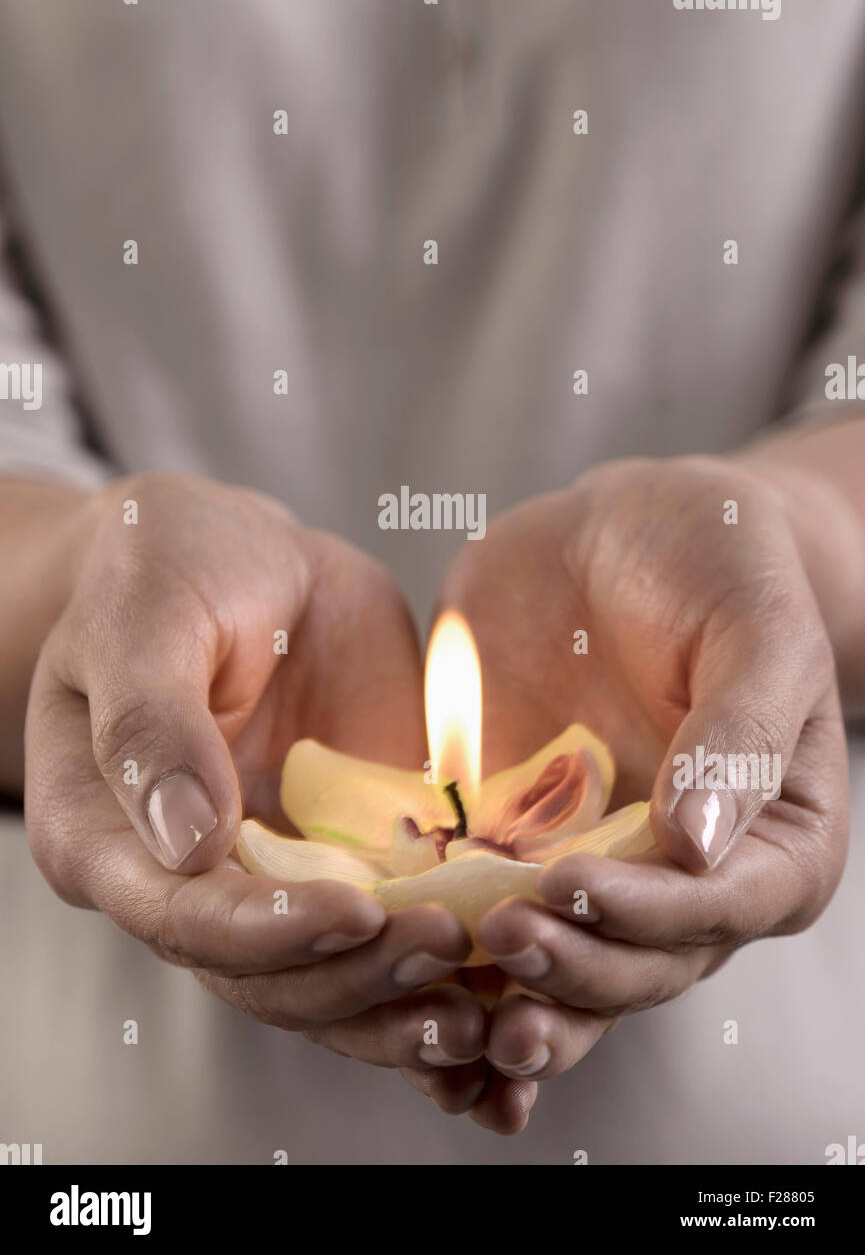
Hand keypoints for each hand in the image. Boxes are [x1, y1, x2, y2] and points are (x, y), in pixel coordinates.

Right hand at [25, 473, 485, 1075]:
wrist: (250, 556)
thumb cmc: (170, 565)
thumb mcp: (145, 617)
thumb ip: (152, 722)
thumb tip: (190, 840)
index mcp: (106, 837)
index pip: (182, 917)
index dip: (267, 930)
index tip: (356, 911)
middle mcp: (183, 882)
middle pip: (262, 975)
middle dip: (356, 972)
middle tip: (445, 939)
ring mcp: (270, 880)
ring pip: (329, 980)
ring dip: (403, 1000)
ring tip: (486, 1000)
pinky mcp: (344, 861)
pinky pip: (385, 939)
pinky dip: (435, 977)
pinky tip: (501, 993)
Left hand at [419, 455, 848, 1128]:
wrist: (624, 529)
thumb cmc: (720, 563)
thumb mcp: (757, 627)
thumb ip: (741, 731)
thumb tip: (701, 845)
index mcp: (772, 845)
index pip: (719, 910)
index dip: (647, 914)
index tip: (574, 885)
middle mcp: (686, 879)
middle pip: (638, 963)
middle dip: (573, 966)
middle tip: (504, 935)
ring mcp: (598, 866)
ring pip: (563, 965)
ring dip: (513, 996)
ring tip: (456, 996)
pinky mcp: (517, 842)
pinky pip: (484, 910)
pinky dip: (451, 952)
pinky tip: (404, 964)